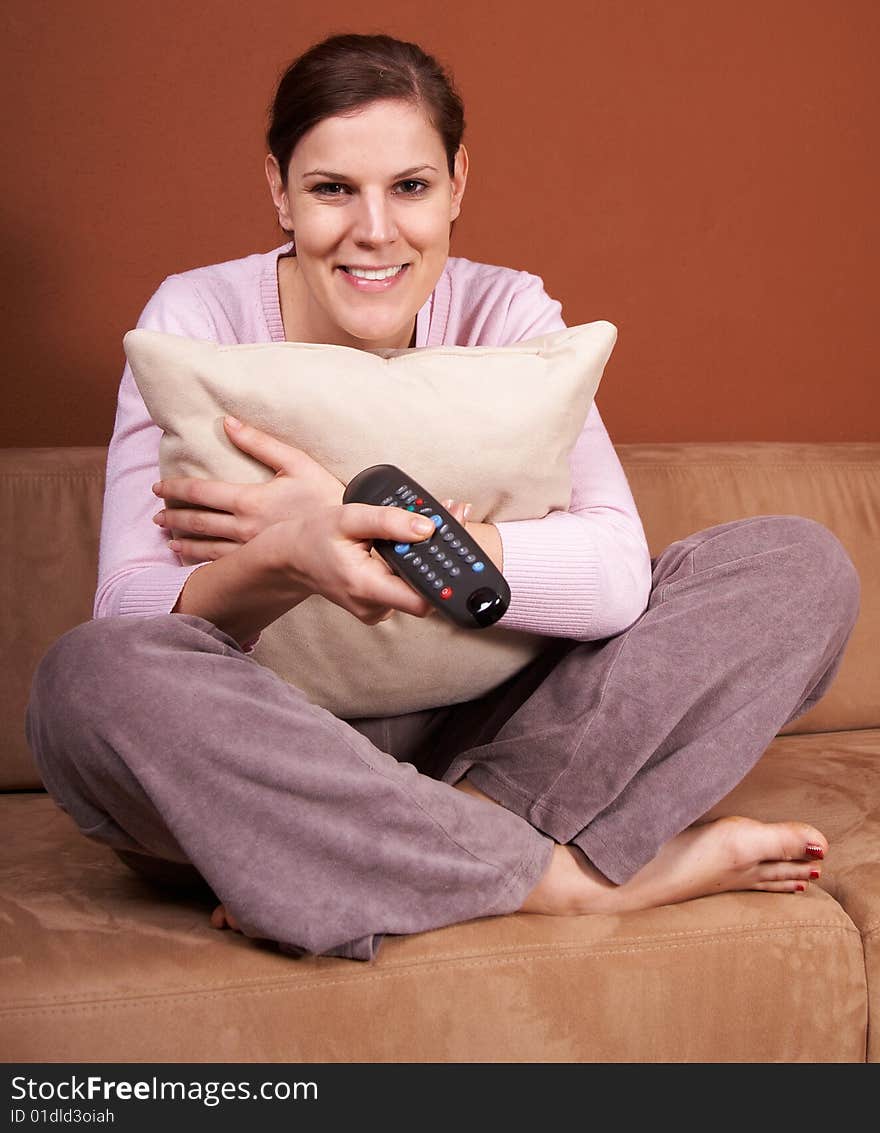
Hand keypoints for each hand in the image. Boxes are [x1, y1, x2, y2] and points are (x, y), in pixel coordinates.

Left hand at [152, 416, 343, 564]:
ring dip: (183, 539)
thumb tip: (228, 423)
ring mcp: (250, 548)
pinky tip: (189, 558)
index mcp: (249, 499)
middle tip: (155, 515)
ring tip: (167, 536)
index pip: (201, 492)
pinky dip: (200, 559)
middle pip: (197, 520)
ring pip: (205, 545)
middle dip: (173, 515)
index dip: (175, 488)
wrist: (346, 536)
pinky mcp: (260, 562)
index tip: (158, 487)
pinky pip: (222, 562)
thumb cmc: (326, 495)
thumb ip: (259, 442)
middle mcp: (243, 526)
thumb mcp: (296, 462)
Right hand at [259, 500, 453, 623]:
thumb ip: (388, 522)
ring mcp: (376, 609)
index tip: (458, 548)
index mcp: (366, 587)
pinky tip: (413, 540)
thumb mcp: (348, 518)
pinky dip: (413, 564)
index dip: (445, 579)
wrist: (290, 557)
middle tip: (453, 517)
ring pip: (416, 588)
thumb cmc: (314, 536)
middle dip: (441, 557)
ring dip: (427, 558)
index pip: (422, 600)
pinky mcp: (378, 604)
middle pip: (426, 592)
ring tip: (432, 522)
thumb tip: (428, 527)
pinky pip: (405, 587)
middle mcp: (374, 606)